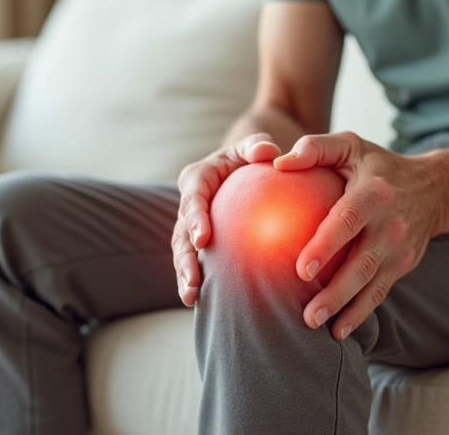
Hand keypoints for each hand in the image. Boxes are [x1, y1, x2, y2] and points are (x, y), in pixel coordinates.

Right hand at [173, 133, 282, 305]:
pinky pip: (195, 262)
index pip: (193, 197)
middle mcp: (189, 203)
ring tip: (191, 297)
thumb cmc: (253, 156)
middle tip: (193, 278)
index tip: (203, 239)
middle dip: (184, 256)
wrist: (247, 170)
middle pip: (181, 231)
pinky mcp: (199, 242)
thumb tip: (267, 153)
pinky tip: (200, 303)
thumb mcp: (254, 146)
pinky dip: (195, 280)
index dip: (195, 217)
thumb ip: (257, 146)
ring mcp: (191, 225)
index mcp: (198, 177)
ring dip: (184, 274)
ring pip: (182, 251)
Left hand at [273, 132, 448, 340]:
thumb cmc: (379, 166)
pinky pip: (380, 293)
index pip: (348, 221)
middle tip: (306, 313)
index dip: (325, 245)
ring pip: (370, 284)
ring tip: (315, 325)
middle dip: (335, 292)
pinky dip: (360, 314)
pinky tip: (338, 331)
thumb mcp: (352, 145)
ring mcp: (399, 249)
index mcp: (374, 194)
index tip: (300, 268)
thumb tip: (277, 163)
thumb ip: (316, 148)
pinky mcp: (403, 265)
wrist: (437, 189)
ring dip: (344, 309)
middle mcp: (390, 225)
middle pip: (361, 263)